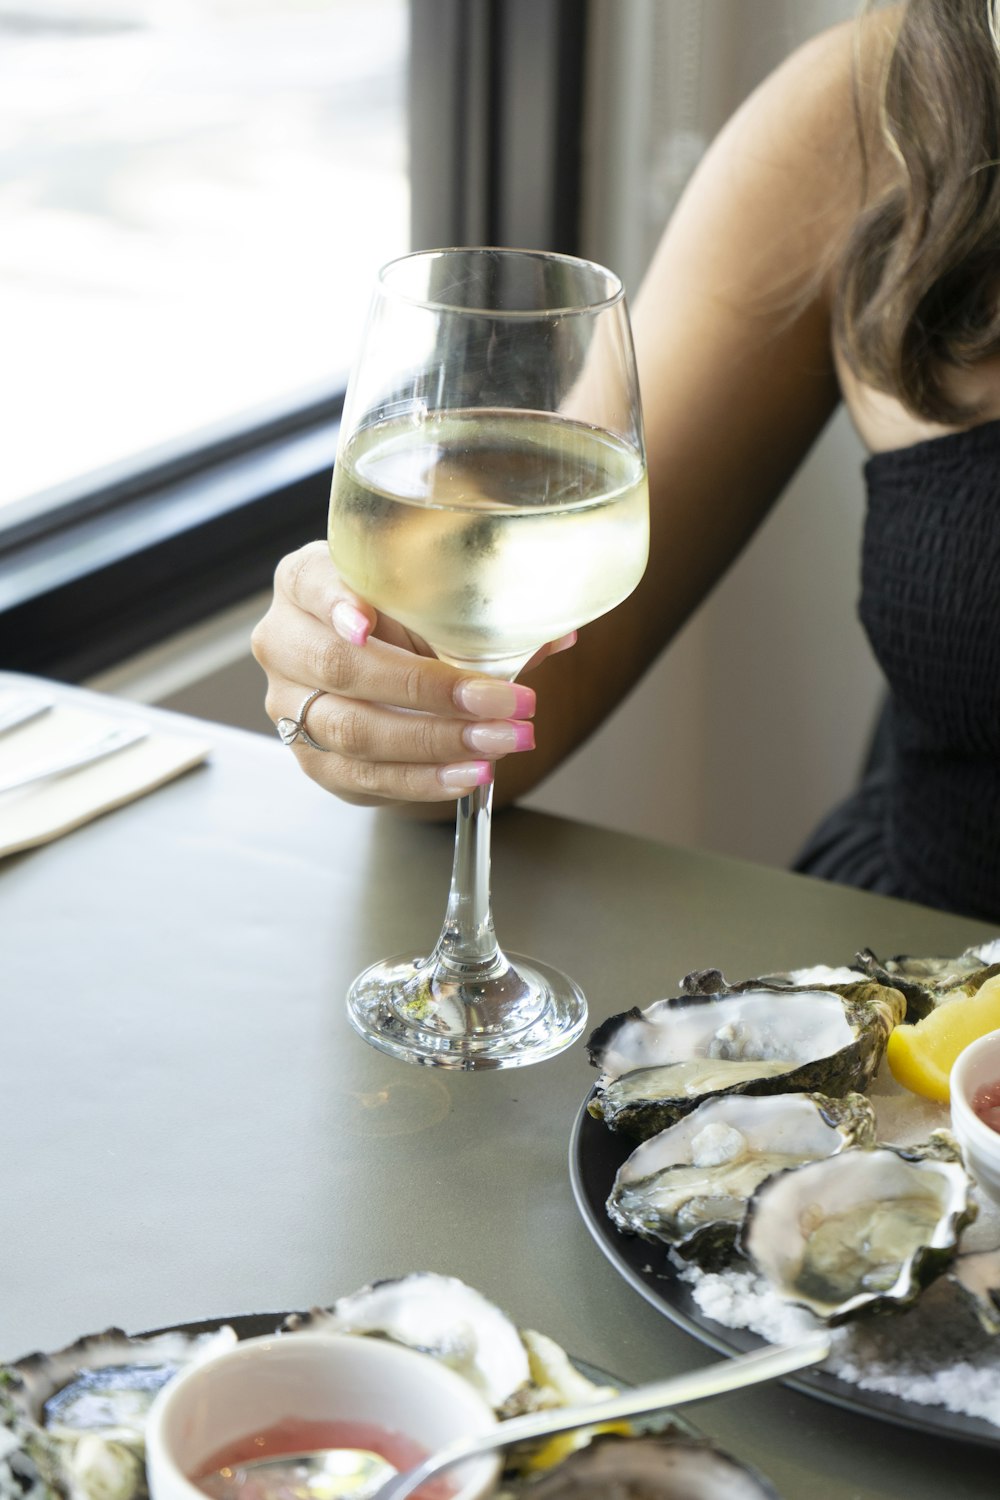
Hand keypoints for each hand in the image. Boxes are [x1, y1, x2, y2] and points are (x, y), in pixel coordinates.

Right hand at [251, 542, 574, 806]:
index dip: (336, 603)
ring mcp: (289, 705)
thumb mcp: (432, 604)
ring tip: (498, 744)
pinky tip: (467, 774)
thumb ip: (483, 617)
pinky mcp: (310, 757)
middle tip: (499, 702)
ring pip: (352, 731)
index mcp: (303, 580)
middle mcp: (284, 641)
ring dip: (434, 742)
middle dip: (428, 691)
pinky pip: (360, 778)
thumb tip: (560, 636)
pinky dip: (420, 780)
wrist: (375, 666)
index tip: (366, 623)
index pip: (312, 583)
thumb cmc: (403, 620)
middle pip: (341, 669)